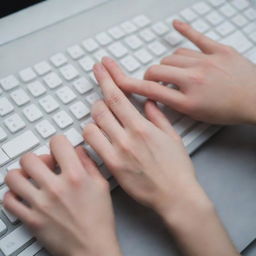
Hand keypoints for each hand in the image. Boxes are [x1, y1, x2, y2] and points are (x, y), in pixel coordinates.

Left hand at [4, 137, 120, 255]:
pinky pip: (8, 200)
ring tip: (30, 178)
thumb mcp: (102, 185)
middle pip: (30, 158)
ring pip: (14, 177)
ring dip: (21, 174)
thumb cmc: (99, 219)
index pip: (57, 143)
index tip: (58, 148)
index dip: (58, 142)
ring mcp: (40, 204)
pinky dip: (13, 194)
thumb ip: (89, 163)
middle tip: (43, 164)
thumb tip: (78, 150)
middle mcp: (56, 188)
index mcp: (76, 177)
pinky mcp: (31, 219)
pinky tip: (24, 195)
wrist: (92, 248)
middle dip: (37, 158)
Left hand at [83, 59, 209, 216]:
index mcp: (143, 127)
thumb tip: (149, 102)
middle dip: (99, 99)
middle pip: (101, 108)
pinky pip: (91, 146)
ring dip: (95, 118)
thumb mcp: (173, 137)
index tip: (100, 67)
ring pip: (92, 125)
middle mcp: (127, 137)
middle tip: (103, 100)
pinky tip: (98, 137)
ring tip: (102, 121)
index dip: (106, 78)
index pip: (118, 96)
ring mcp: (116, 153)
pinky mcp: (111, 167)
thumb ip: (158, 117)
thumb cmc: (177, 168)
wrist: (175, 196)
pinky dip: (91, 137)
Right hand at [110, 20, 255, 124]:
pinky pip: (197, 36)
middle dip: (151, 75)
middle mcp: (193, 79)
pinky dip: (185, 30)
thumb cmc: (230, 111)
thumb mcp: (196, 116)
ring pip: (173, 55)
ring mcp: (205, 62)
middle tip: (154, 79)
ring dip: (169, 63)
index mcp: (187, 100)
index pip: (149, 90)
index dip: (128, 84)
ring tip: (175, 71)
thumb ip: (173, 105)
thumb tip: (157, 93)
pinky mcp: (218, 50)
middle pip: (157, 69)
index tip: (115, 78)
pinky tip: (176, 24)